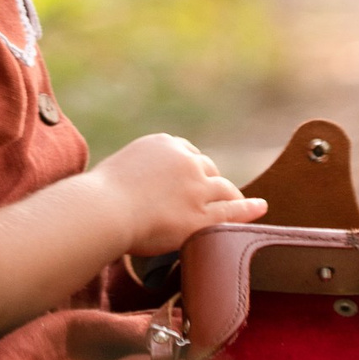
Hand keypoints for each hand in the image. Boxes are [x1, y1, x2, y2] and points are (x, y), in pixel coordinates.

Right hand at [89, 132, 265, 258]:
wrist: (103, 210)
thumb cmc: (99, 196)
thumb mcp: (118, 169)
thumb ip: (135, 172)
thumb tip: (132, 186)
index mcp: (163, 143)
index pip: (187, 153)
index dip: (192, 168)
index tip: (193, 177)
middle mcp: (185, 161)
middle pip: (208, 168)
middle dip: (211, 181)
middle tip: (212, 195)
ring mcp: (197, 188)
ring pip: (223, 189)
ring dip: (231, 195)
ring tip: (239, 203)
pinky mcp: (202, 216)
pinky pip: (232, 212)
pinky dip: (249, 209)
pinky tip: (260, 208)